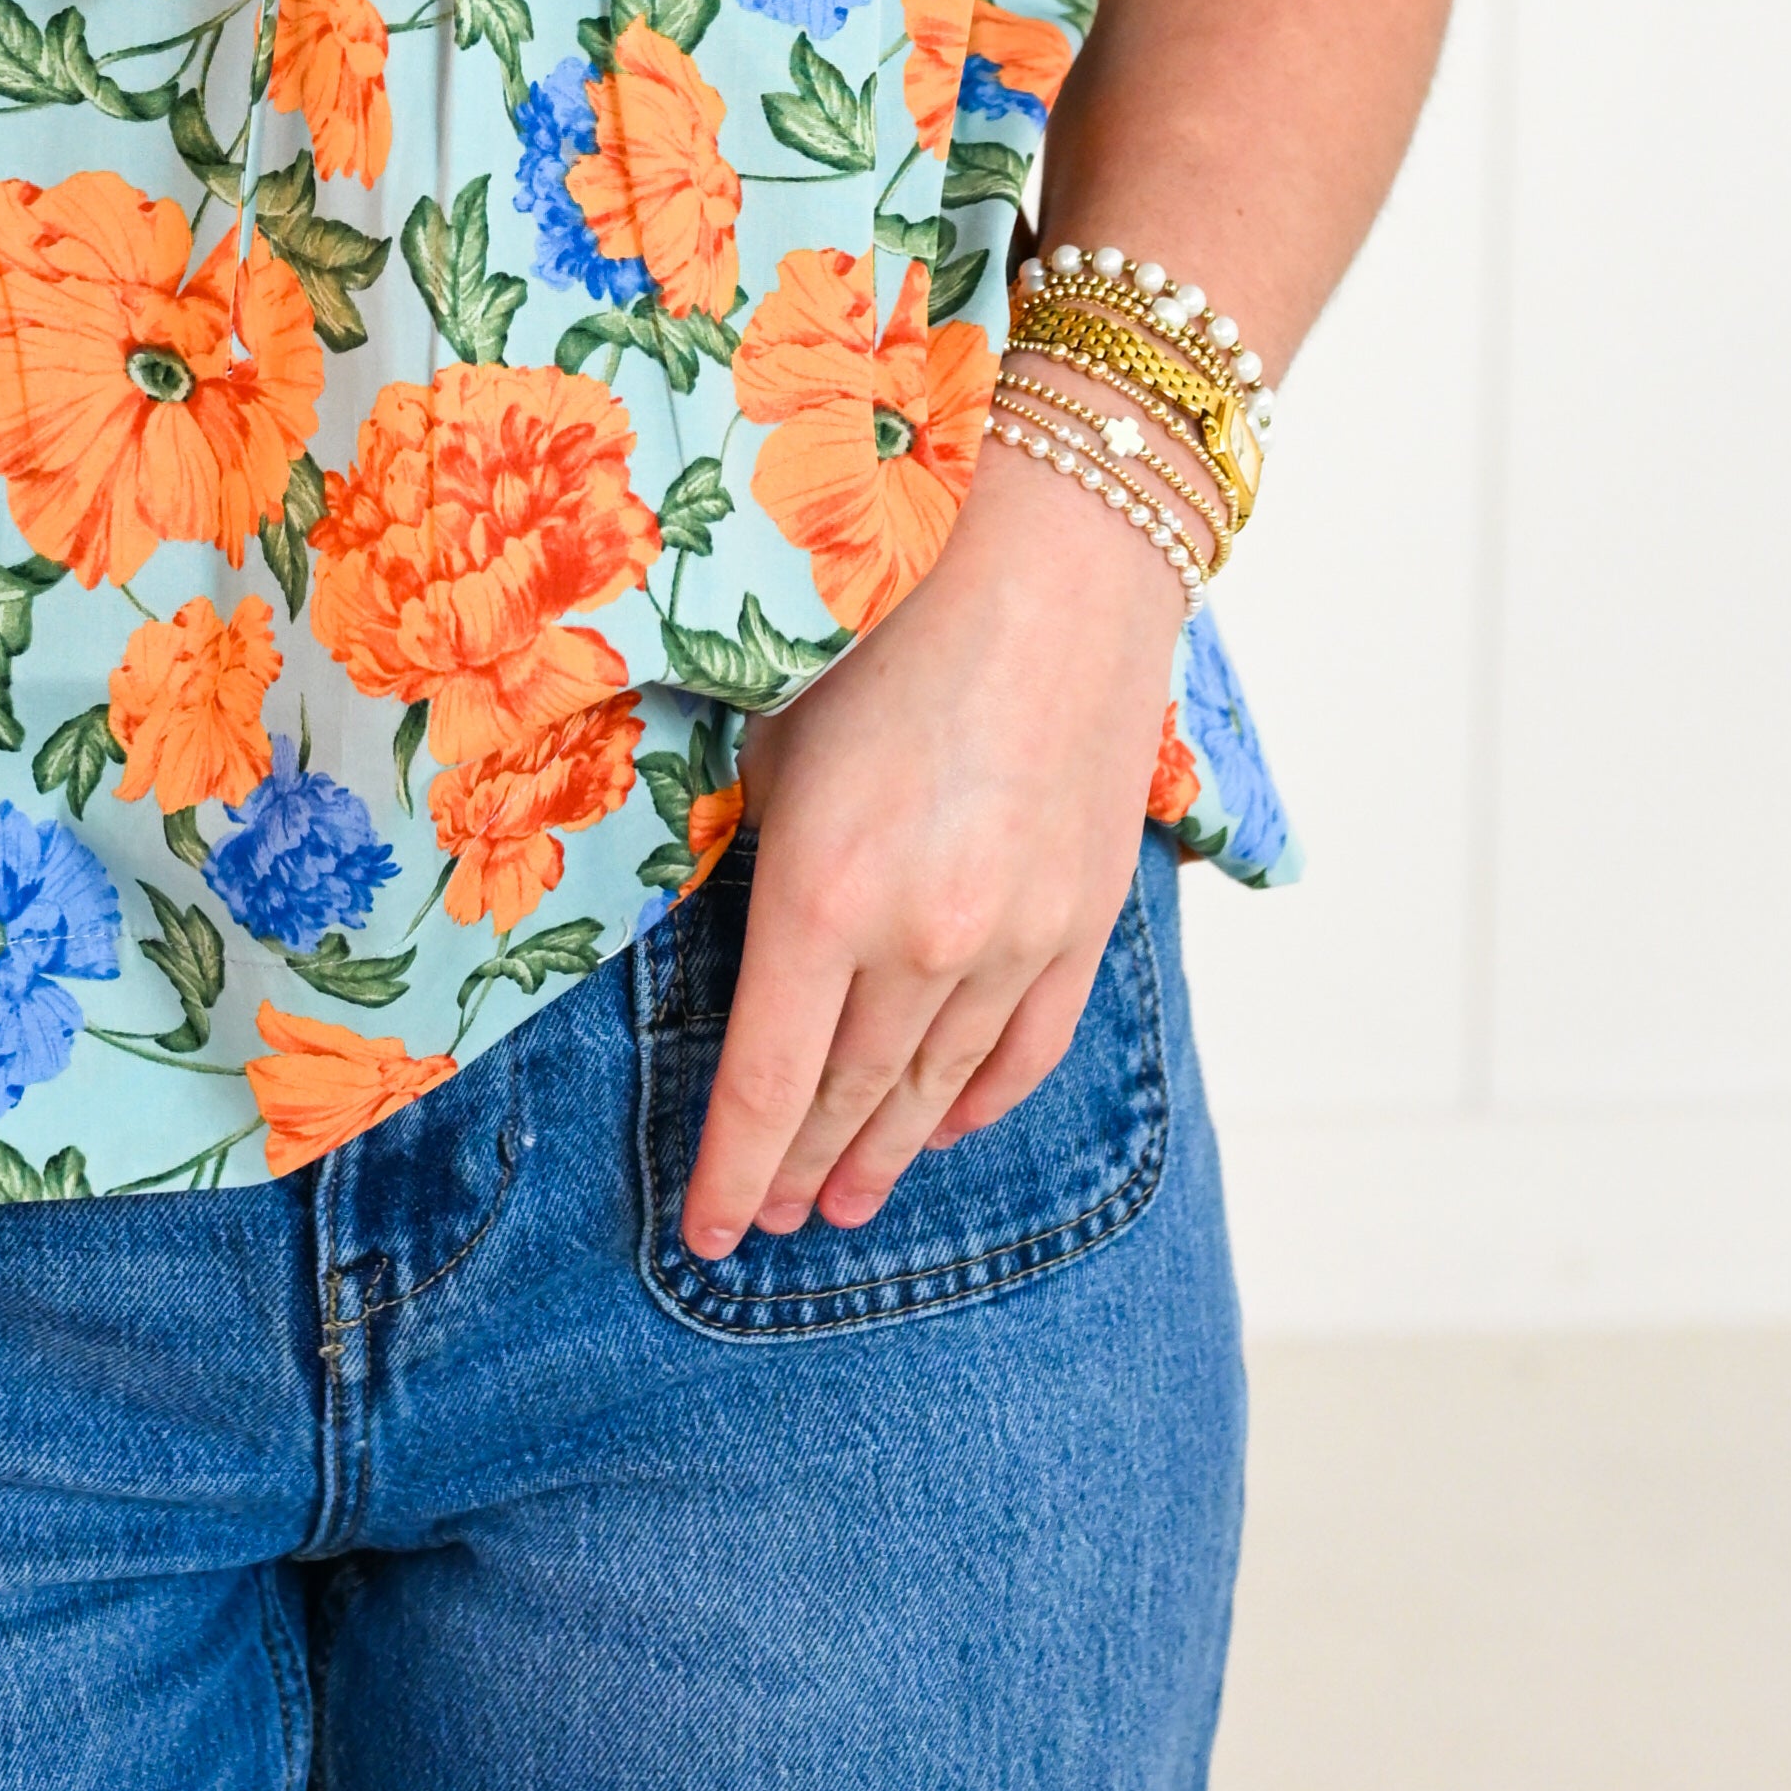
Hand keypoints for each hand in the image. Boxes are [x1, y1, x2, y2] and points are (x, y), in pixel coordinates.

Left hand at [679, 426, 1178, 1258]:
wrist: (1061, 555)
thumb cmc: (896, 615)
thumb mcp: (783, 728)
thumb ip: (764, 845)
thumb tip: (748, 925)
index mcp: (824, 891)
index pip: (767, 1080)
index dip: (732, 1168)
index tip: (706, 1235)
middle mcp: (923, 939)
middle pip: (850, 1097)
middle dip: (800, 1170)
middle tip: (767, 1223)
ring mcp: (1016, 939)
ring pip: (938, 1087)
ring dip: (886, 1152)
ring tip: (845, 1202)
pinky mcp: (1083, 919)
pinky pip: (1026, 1046)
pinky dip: (981, 1098)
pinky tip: (947, 1126)